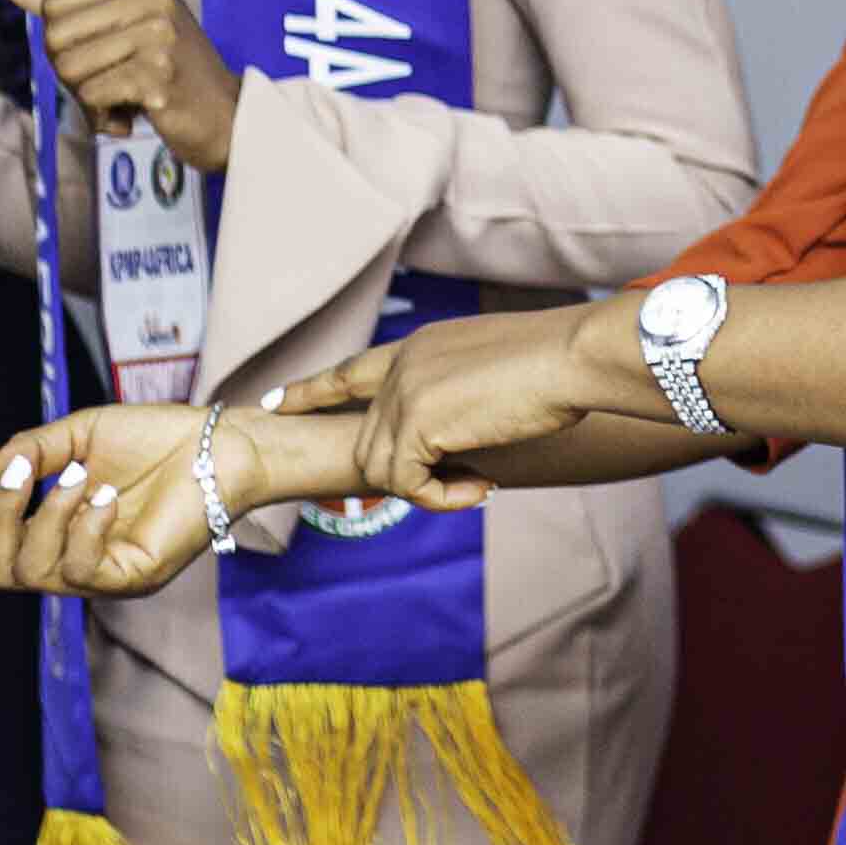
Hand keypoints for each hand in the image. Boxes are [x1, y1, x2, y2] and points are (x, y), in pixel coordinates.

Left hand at [0, 0, 244, 176]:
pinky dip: (106, 118)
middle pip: (55, 38)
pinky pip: (91, 98)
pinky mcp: (158, 75)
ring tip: (130, 100)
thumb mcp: (119, 26)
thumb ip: (64, 3)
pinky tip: (140, 116)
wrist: (226, 119)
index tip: (110, 57)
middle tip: (117, 83)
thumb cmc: (167, 72)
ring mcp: (159, 35)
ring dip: (90, 100)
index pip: (53, 7)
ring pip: (69, 71)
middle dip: (75, 75)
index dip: (67, 45)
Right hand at [0, 402, 203, 597]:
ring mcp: (107, 575)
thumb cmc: (155, 438)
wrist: (218, 441)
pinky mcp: (137, 576)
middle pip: (4, 573)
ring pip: (37, 574)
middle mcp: (79, 563)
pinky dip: (82, 528)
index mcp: (61, 535)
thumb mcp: (80, 436)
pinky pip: (84, 571)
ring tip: (76, 474)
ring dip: (44, 517)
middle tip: (16, 473)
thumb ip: (32, 453)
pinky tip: (102, 493)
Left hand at [255, 303, 620, 505]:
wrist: (570, 357)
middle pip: (369, 439)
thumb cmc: (557, 364)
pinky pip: (407, 483)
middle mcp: (402, 365)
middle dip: (405, 474)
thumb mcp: (492, 371)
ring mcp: (404, 392)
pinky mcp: (416, 423)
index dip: (312, 389)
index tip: (275, 401)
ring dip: (429, 490)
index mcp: (419, 346)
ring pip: (383, 468)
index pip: (351, 371)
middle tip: (465, 486)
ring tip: (480, 486)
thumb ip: (459, 396)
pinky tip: (480, 490)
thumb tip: (454, 439)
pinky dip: (441, 498)